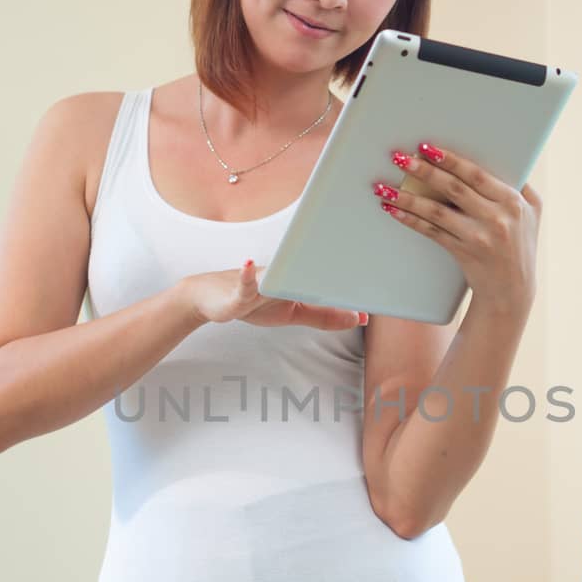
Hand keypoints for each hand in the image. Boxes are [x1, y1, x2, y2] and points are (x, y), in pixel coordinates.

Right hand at [184, 261, 368, 330]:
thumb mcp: (292, 313)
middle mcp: (280, 274)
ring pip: (277, 276)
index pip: (324, 277)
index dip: (347, 279)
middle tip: (354, 262)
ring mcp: (257, 282)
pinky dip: (247, 276)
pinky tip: (248, 266)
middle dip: (328, 271)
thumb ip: (325, 316)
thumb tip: (359, 318)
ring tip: (303, 266)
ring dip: (290, 270)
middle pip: (306, 270)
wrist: (209, 300)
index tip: (373, 279)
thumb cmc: (253, 303)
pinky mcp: (235, 292)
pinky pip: (243, 284)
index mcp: (295, 278)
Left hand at [375, 143, 541, 320]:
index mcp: (513, 202)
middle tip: (399, 157)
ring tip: (385, 186)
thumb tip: (504, 155)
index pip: (476, 175)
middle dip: (424, 171)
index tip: (426, 147)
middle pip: (454, 188)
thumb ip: (520, 185)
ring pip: (437, 211)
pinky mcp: (463, 252)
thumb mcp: (532, 212)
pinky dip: (411, 219)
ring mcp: (479, 237)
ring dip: (408, 197)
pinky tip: (393, 209)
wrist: (511, 291)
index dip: (450, 159)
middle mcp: (497, 218)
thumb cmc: (520, 246)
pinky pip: (431, 232)